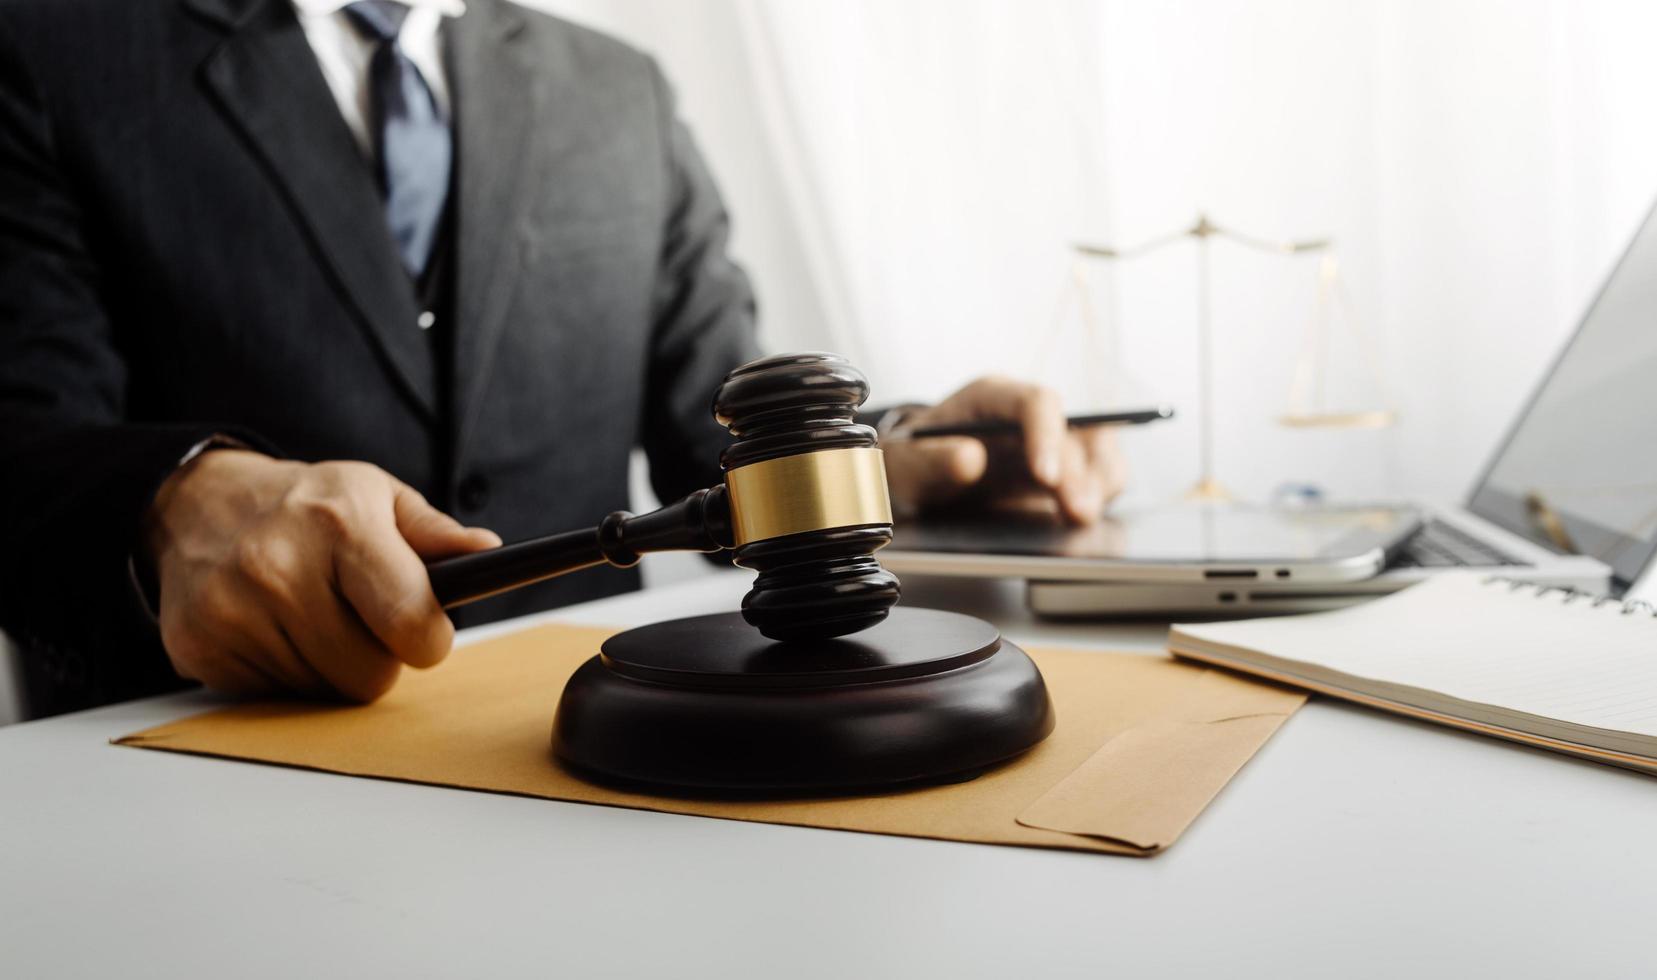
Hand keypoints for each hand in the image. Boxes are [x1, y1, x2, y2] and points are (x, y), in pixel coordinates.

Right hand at [141, 450, 500, 700]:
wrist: (200, 504)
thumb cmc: (307, 504)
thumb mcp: (377, 495)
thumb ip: (436, 532)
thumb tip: (487, 552)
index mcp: (340, 524)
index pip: (410, 619)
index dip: (429, 637)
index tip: (425, 631)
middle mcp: (279, 567)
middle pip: (370, 675)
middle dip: (378, 656)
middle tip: (360, 618)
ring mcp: (232, 610)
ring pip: (325, 693)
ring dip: (331, 667)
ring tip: (314, 617)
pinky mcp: (198, 647)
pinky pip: (276, 697)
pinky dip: (286, 674)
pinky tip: (275, 629)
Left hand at [881, 378, 1126, 523]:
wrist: (922, 474)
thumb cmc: (916, 460)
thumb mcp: (908, 462)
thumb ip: (933, 460)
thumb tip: (969, 459)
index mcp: (994, 396)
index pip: (1037, 402)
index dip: (1048, 436)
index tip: (1045, 477)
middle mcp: (1031, 414)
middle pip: (1074, 433)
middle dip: (1077, 474)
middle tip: (1076, 512)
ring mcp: (1053, 441)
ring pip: (1099, 451)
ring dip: (1099, 483)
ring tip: (1084, 516)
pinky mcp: (1066, 472)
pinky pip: (1101, 477)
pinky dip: (1101, 496)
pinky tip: (1085, 518)